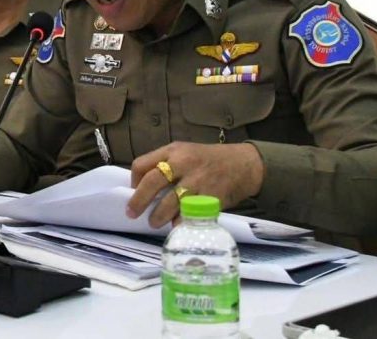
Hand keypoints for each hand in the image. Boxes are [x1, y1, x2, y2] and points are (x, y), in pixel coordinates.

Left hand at [127, 141, 265, 227]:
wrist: (243, 165)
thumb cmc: (208, 160)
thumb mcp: (184, 152)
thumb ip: (164, 164)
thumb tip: (141, 187)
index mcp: (173, 151)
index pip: (142, 164)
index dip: (133, 181)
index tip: (133, 192)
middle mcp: (183, 163)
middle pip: (152, 182)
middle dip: (138, 201)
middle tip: (132, 213)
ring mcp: (197, 181)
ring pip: (169, 202)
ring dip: (158, 216)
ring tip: (154, 222)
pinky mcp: (210, 198)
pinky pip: (189, 215)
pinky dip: (180, 223)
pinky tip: (176, 225)